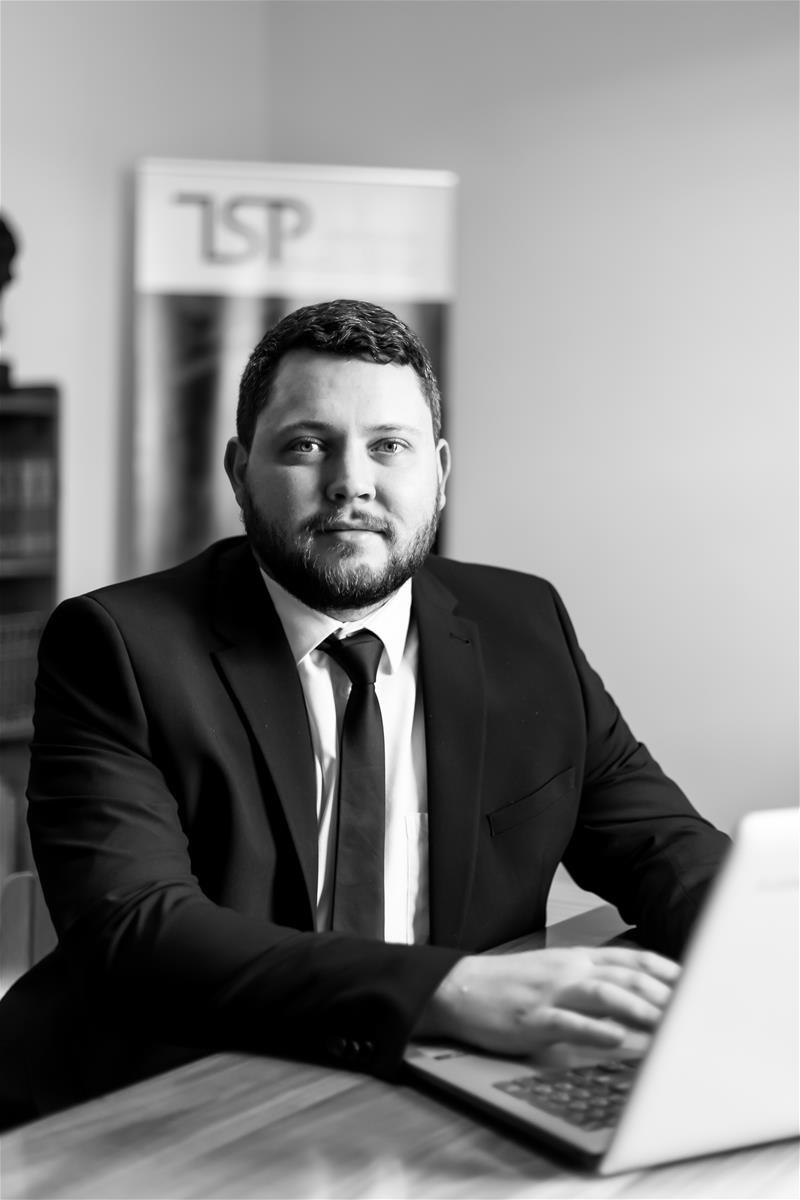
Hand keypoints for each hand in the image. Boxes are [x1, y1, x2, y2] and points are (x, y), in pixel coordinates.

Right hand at [414, 946, 678, 1060]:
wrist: (461, 987)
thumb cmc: (512, 984)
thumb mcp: (556, 972)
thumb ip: (593, 980)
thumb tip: (633, 994)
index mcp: (577, 958)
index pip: (632, 959)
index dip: (667, 970)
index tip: (696, 983)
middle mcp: (570, 970)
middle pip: (626, 976)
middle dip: (663, 993)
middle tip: (693, 1010)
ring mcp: (552, 992)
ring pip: (604, 994)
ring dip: (639, 1008)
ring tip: (667, 1022)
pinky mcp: (534, 1017)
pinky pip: (570, 1022)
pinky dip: (596, 1030)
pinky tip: (617, 1038)